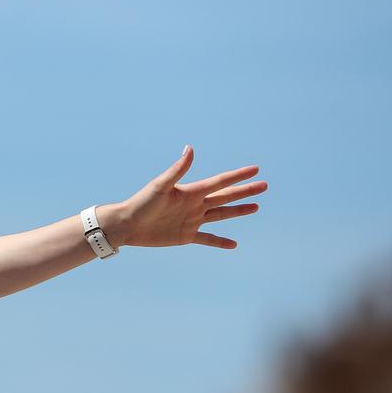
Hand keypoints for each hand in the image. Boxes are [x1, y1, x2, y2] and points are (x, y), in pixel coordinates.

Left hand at [105, 147, 267, 249]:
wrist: (127, 225)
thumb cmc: (141, 203)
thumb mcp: (160, 186)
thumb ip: (177, 170)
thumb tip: (190, 148)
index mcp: (191, 191)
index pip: (220, 182)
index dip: (238, 176)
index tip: (255, 169)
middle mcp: (195, 205)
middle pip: (226, 197)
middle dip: (245, 191)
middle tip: (264, 185)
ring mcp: (192, 220)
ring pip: (221, 215)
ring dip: (238, 211)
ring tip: (256, 207)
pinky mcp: (186, 236)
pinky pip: (208, 239)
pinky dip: (220, 242)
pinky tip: (234, 244)